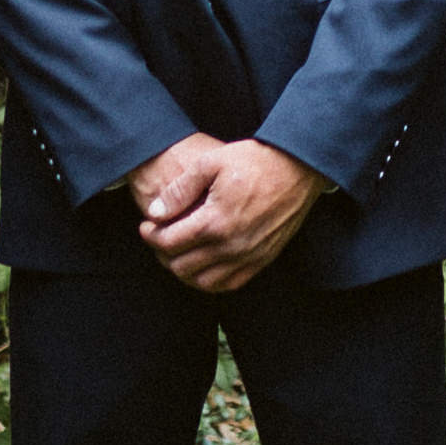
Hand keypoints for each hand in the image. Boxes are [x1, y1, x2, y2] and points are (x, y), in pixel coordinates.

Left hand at [131, 136, 326, 295]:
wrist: (298, 167)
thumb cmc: (254, 160)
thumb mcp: (211, 162)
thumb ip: (180, 190)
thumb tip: (155, 213)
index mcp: (215, 221)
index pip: (168, 243)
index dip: (151, 235)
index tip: (147, 225)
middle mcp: (231, 246)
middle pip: (181, 266)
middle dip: (163, 253)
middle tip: (160, 237)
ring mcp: (248, 256)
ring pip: (203, 282)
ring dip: (184, 269)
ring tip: (180, 251)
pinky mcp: (262, 260)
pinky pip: (229, 284)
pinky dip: (210, 279)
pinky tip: (204, 263)